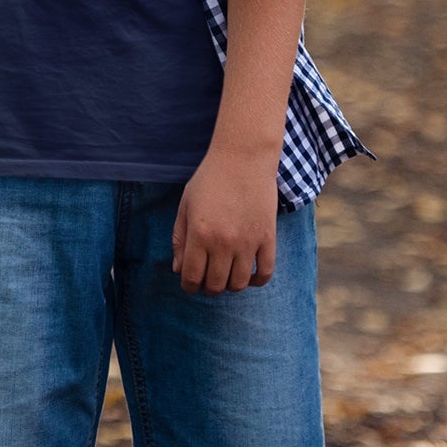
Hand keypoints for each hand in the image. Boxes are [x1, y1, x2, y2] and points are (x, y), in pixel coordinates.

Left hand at [171, 147, 277, 293]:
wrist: (243, 158)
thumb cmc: (210, 180)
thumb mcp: (185, 206)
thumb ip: (179, 239)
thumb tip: (178, 270)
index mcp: (199, 234)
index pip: (192, 277)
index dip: (189, 286)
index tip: (190, 283)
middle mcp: (223, 242)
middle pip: (215, 285)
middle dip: (207, 288)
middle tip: (207, 279)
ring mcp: (248, 242)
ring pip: (239, 284)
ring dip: (230, 286)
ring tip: (226, 276)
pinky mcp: (268, 238)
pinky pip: (265, 273)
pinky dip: (256, 281)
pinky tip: (248, 275)